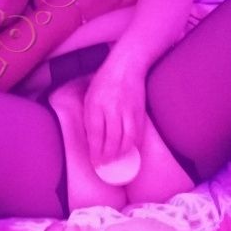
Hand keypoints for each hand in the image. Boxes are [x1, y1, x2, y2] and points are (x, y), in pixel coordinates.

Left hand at [83, 51, 147, 165]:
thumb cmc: (105, 81)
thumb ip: (90, 118)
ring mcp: (127, 110)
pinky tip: (129, 151)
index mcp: (95, 104)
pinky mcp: (140, 111)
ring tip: (116, 161)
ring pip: (126, 139)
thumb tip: (92, 141)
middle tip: (105, 166)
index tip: (95, 163)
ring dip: (121, 154)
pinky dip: (133, 145)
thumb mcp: (90, 97)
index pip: (95, 134)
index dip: (95, 152)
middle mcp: (112, 108)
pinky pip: (138, 133)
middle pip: (111, 139)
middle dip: (108, 157)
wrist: (127, 64)